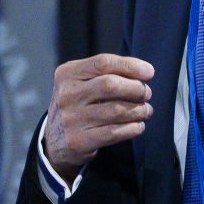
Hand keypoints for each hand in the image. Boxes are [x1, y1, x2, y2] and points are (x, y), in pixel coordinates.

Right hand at [43, 53, 154, 183]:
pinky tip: (138, 125)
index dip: (130, 66)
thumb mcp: (80, 83)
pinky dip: (133, 128)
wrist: (54, 141)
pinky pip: (115, 133)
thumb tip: (143, 73)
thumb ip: (105, 74)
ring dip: (139, 110)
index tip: (149, 72)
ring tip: (145, 110)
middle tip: (146, 94)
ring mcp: (72, 119)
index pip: (103, 63)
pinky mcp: (79, 141)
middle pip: (110, 85)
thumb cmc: (76, 105)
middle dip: (136, 88)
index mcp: (67, 74)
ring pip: (117, 110)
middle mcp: (67, 94)